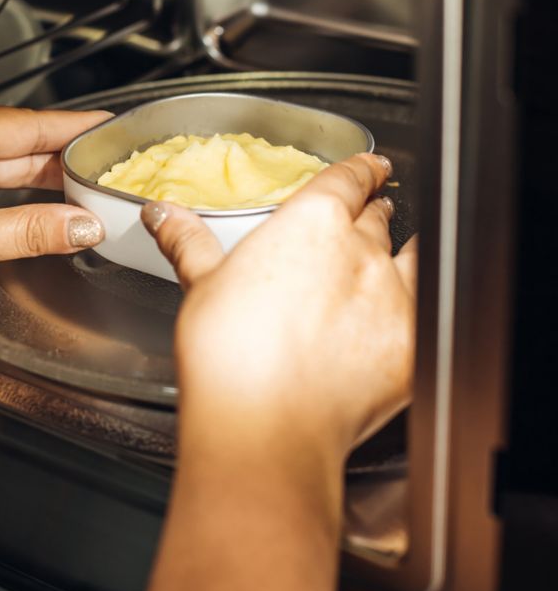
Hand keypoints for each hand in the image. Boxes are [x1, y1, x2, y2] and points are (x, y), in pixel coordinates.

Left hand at [0, 106, 109, 416]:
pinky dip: (13, 198)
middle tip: (104, 163)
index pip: (26, 124)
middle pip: (15, 143)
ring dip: (39, 179)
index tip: (107, 125)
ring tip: (80, 186)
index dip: (72, 126)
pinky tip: (34, 209)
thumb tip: (80, 227)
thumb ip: (27, 232)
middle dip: (61, 155)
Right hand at [140, 153, 416, 590]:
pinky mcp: (411, 342)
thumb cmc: (228, 354)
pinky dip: (418, 300)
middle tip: (363, 217)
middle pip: (376, 216)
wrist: (263, 424)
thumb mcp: (202, 285)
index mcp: (311, 222)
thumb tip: (162, 214)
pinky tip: (402, 311)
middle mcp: (360, 249)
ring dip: (399, 248)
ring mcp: (392, 295)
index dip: (364, 167)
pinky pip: (427, 306)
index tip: (371, 166)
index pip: (350, 177)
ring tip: (389, 255)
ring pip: (408, 253)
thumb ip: (188, 241)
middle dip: (372, 211)